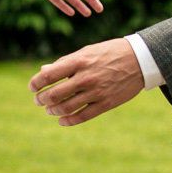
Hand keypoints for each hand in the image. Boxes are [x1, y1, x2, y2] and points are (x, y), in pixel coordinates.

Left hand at [28, 38, 143, 125]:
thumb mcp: (86, 52)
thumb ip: (64, 62)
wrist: (139, 59)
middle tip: (38, 101)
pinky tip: (62, 120)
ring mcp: (96, 92)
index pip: (48, 75)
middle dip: (42, 99)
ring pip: (66, 107)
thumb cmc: (109, 53)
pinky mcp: (106, 104)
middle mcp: (86, 77)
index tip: (32, 88)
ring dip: (53, 110)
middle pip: (54, 94)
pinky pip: (83, 116)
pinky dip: (69, 121)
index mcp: (78, 61)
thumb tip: (43, 71)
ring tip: (49, 109)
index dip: (36, 83)